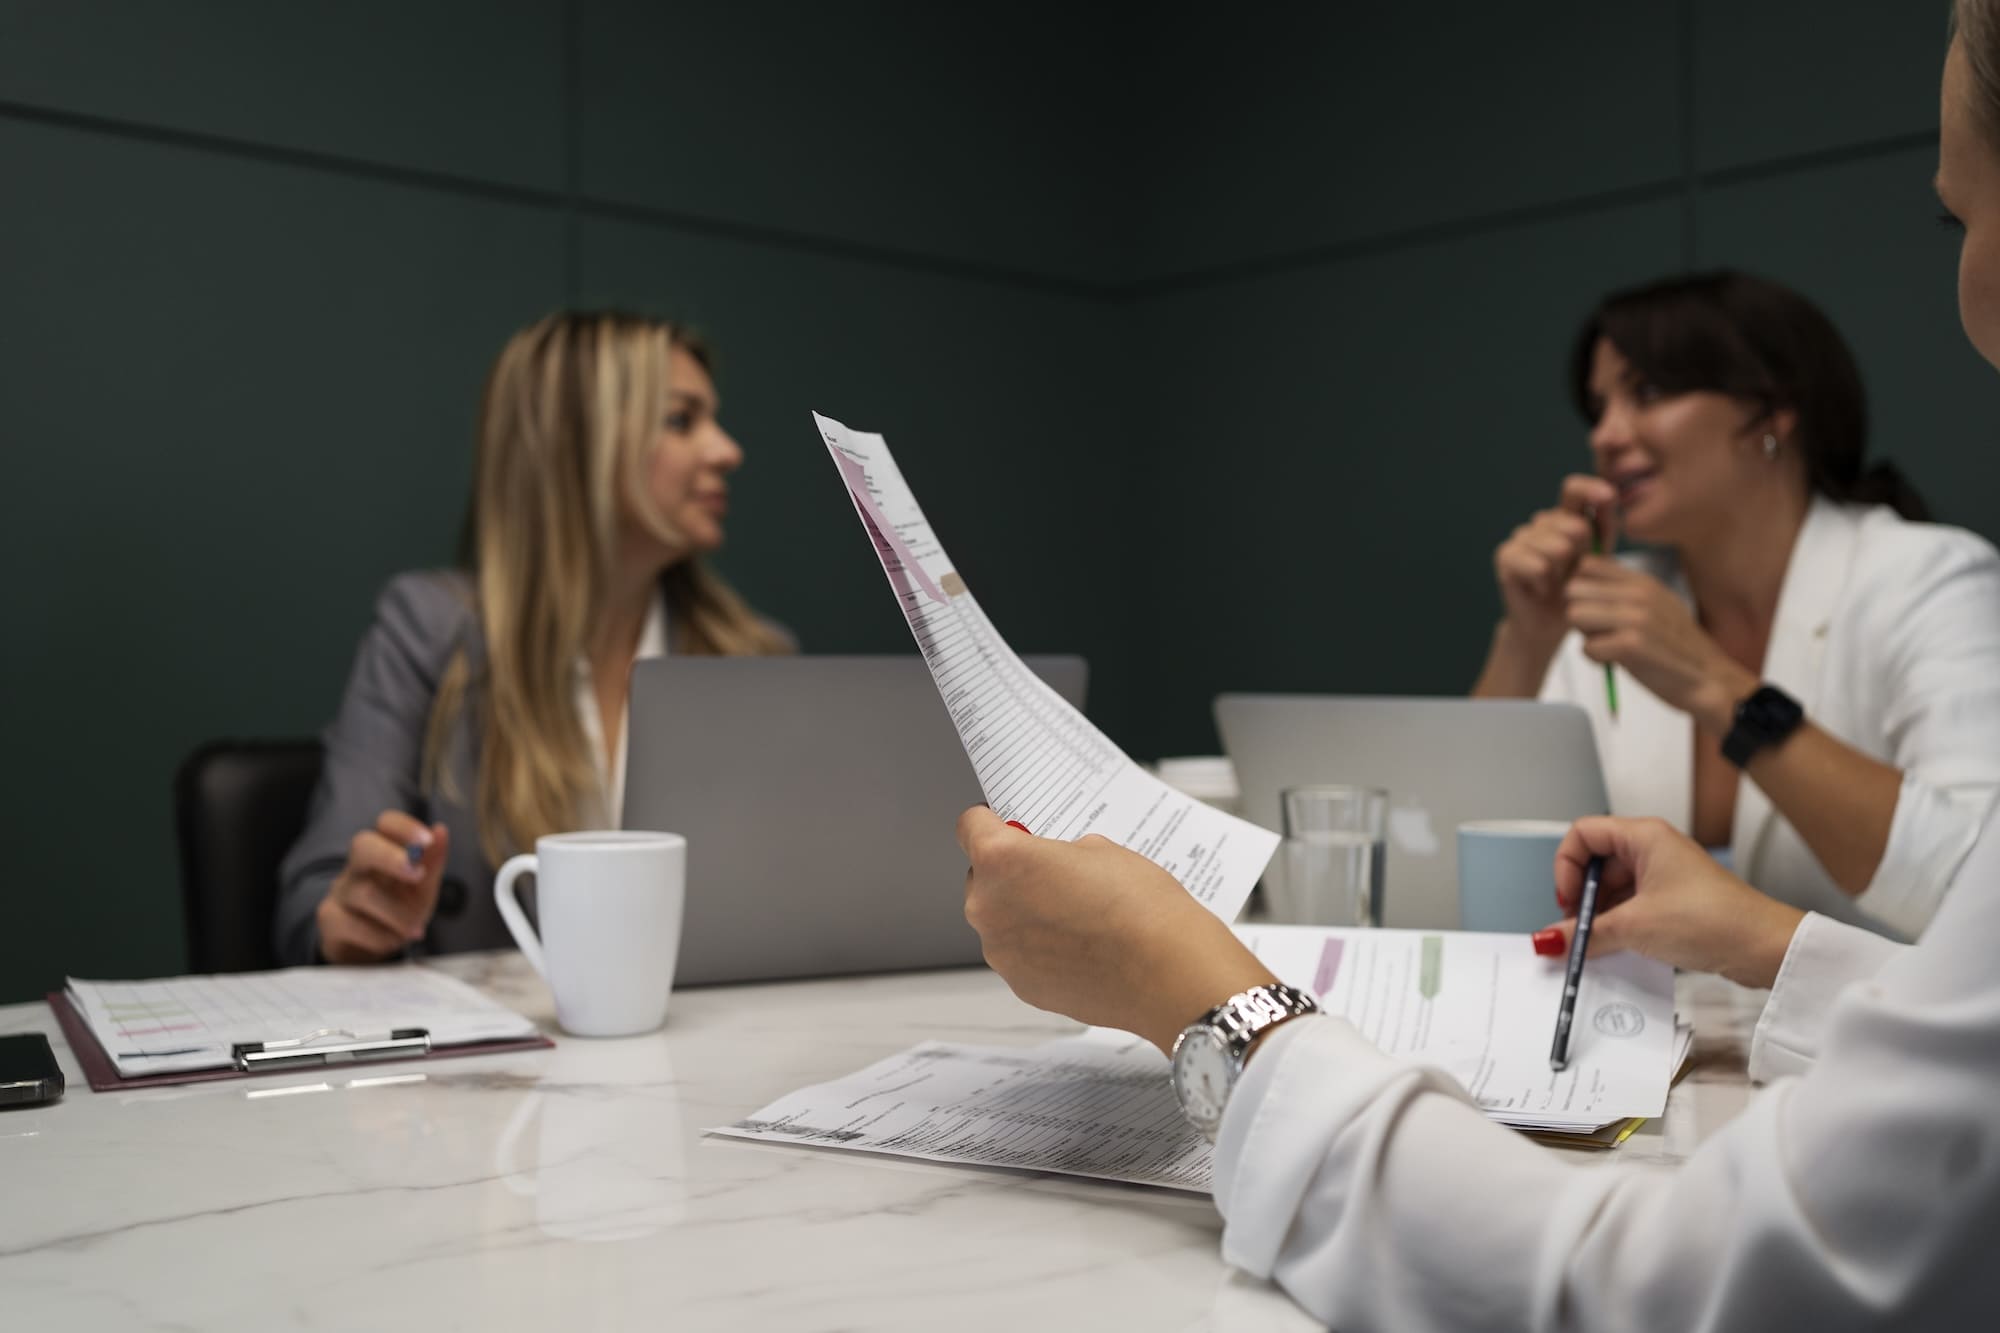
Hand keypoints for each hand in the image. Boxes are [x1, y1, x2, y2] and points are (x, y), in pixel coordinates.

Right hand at [315, 811, 450, 962]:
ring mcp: (340, 891)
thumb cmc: (398, 909)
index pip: (386, 823)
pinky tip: (391, 941)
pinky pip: (353, 925)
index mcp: (384, 851)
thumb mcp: (422, 888)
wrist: (369, 948)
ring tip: (414, 930)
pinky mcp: (329, 919)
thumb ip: (432, 862)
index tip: (428, 840)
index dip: (406, 827)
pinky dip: (381, 937)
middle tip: (418, 875)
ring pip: (365, 893)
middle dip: (391, 857)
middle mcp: (358, 866)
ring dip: (399, 915)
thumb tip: (440, 830)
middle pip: (362, 845)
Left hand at [957, 807, 1274, 1053]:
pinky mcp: (1021, 985)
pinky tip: (1080, 946)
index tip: (1004, 824)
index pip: (970, 827)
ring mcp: (1002, 953)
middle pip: (983, 877)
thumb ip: (1060, 852)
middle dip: (1011, 873)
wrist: (1170, 974)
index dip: (990, 821)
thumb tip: (1054, 863)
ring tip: (1075, 914)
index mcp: (1003, 861)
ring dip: (1025, 912)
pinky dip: (1039, 948)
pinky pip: (1020, 955)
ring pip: (1001, 919)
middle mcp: (989, 908)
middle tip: (1054, 873)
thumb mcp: (1102, 849)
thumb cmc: (1142, 909)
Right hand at [1493, 475, 1617, 651]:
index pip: (1573, 489)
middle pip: (1569, 523)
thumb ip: (1604, 525)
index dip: (1590, 489)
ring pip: (1555, 546)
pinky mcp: (1505, 555)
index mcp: (1566, 517)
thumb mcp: (1601, 556)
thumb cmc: (1579, 589)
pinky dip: (1545, 582)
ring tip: (1558, 583)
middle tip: (1573, 574)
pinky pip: (1536, 564)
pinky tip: (1541, 590)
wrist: (1551, 623)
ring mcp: (1521, 537)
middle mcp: (1541, 523)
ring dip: (1563, 572)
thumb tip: (1608, 493)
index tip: (1608, 496)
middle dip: (1581, 553)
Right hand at [1537, 816, 1804, 988]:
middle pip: (1596, 863)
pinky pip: (1633, 906)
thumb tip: (1546, 940)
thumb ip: (1585, 933)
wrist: (1764, 947)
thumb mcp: (1635, 927)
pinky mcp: (1675, 901)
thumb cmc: (1708, 920)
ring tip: (1597, 946)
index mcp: (1643, 836)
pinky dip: (1619, 925)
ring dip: (1600, 916)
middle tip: (1578, 930)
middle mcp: (1652, 849)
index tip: (1569, 902)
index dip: (1567, 867)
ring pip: (1613, 889)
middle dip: (1581, 898)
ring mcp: (1665, 875)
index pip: (1583, 834)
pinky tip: (1617, 948)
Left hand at [1563, 557, 1757, 730]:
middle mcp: (1640, 593)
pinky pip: (1586, 647)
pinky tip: (1615, 662)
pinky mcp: (1631, 644)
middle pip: (1573, 589)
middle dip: (1579, 612)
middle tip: (1600, 631)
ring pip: (1574, 615)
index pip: (1587, 564)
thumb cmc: (1676, 646)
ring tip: (1608, 646)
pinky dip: (1596, 659)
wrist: (1708, 679)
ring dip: (1585, 635)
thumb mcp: (1657, 604)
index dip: (1580, 587)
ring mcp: (1636, 617)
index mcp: (1643, 581)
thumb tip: (1584, 575)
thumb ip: (1625, 590)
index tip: (1591, 606)